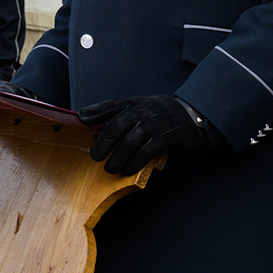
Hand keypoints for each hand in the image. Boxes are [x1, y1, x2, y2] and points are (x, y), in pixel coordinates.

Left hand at [79, 95, 211, 174]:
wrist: (191, 116)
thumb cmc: (160, 114)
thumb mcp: (140, 106)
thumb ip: (118, 112)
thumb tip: (90, 121)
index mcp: (134, 102)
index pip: (111, 105)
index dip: (95, 112)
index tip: (81, 119)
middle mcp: (142, 111)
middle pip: (116, 127)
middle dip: (103, 143)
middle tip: (95, 157)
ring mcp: (154, 124)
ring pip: (129, 143)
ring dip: (117, 158)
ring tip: (110, 168)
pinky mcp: (164, 139)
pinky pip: (145, 153)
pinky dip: (134, 163)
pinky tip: (127, 170)